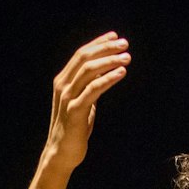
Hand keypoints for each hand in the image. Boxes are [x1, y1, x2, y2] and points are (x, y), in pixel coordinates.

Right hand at [41, 31, 131, 175]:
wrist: (62, 152)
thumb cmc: (73, 127)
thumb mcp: (82, 101)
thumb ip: (89, 86)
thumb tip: (103, 71)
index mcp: (63, 81)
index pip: (80, 54)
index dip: (98, 43)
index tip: (115, 36)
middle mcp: (63, 86)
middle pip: (84, 58)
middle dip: (105, 48)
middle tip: (125, 44)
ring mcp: (67, 97)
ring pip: (88, 70)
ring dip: (109, 61)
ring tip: (127, 57)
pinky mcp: (75, 110)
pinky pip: (93, 90)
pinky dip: (108, 78)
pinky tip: (121, 73)